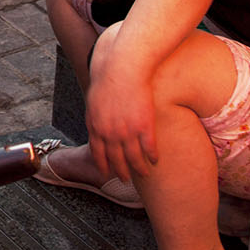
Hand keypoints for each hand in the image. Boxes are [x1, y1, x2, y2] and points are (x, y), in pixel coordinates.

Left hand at [84, 59, 158, 183]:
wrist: (122, 69)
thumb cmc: (107, 81)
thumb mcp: (93, 103)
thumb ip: (95, 119)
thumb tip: (96, 129)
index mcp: (96, 128)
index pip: (98, 154)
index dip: (104, 165)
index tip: (107, 173)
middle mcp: (111, 134)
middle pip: (116, 159)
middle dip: (121, 172)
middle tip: (126, 179)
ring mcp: (128, 131)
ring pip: (134, 158)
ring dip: (139, 168)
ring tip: (143, 174)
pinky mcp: (145, 126)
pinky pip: (149, 147)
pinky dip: (152, 156)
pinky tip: (155, 160)